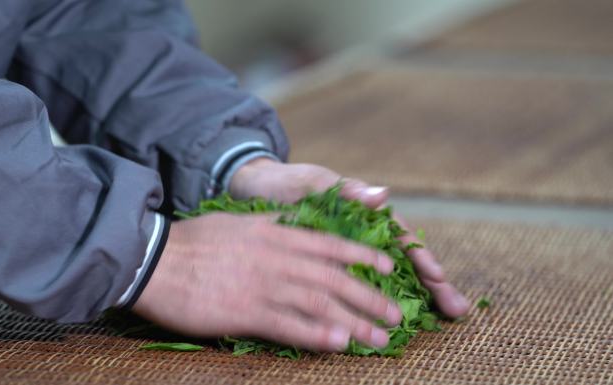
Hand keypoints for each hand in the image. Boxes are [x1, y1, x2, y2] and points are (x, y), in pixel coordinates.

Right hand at [133, 213, 401, 351]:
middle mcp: (277, 257)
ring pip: (319, 302)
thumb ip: (271, 225)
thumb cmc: (195, 240)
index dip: (362, 255)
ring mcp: (263, 285)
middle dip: (369, 296)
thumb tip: (294, 223)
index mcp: (275, 234)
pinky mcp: (245, 311)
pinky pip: (289, 325)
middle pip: (333, 277)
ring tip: (379, 337)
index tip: (387, 266)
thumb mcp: (238, 221)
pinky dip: (317, 335)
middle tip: (395, 314)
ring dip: (354, 321)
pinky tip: (340, 344)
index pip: (330, 244)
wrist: (156, 259)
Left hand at [229, 158, 470, 317]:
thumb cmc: (288, 184)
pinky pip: (359, 286)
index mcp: (364, 213)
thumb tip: (383, 194)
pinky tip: (387, 321)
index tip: (439, 278)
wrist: (257, 192)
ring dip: (415, 297)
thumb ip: (347, 190)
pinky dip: (376, 302)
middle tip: (458, 309)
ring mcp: (350, 252)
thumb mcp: (314, 183)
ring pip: (389, 276)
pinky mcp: (332, 267)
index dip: (422, 256)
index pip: (401, 236)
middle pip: (405, 260)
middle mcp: (363, 234)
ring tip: (442, 318)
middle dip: (433, 283)